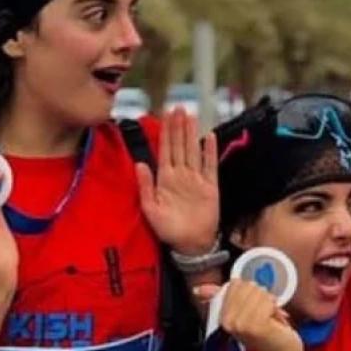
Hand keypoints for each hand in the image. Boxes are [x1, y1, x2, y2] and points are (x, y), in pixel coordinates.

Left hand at [137, 108, 218, 254]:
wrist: (191, 244)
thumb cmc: (169, 229)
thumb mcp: (150, 209)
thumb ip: (145, 186)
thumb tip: (140, 164)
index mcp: (165, 178)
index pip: (165, 149)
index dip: (165, 132)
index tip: (164, 115)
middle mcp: (181, 175)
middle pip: (179, 145)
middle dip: (178, 126)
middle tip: (178, 107)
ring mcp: (196, 179)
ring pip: (193, 151)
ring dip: (191, 133)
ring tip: (190, 116)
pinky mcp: (210, 186)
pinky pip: (210, 165)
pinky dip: (210, 151)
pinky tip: (209, 137)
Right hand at [197, 281, 301, 350]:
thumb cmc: (263, 329)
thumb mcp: (240, 311)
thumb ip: (220, 297)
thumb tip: (197, 289)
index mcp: (221, 316)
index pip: (235, 284)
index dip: (250, 291)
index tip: (253, 307)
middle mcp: (228, 322)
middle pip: (248, 286)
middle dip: (261, 295)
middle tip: (263, 313)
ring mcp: (242, 325)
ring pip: (260, 293)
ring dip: (270, 303)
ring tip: (269, 317)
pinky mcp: (257, 326)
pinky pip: (268, 302)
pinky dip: (275, 308)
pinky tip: (274, 320)